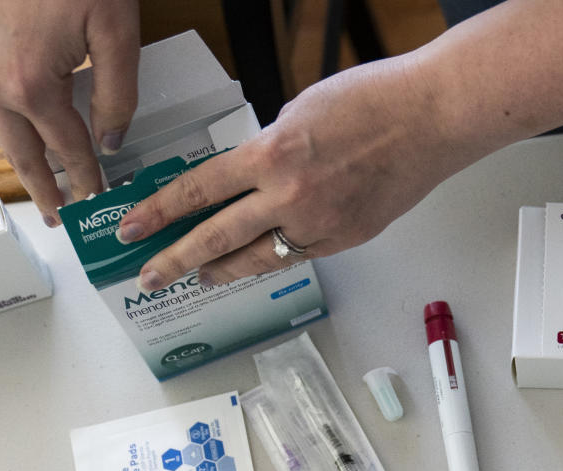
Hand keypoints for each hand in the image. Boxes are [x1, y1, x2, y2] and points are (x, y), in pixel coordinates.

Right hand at [0, 0, 139, 225]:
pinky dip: (0, 125)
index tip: (100, 201)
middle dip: (44, 190)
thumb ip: (119, 96)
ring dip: (17, 159)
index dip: (88, 180)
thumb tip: (111, 141)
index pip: (67, 150)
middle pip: (20, 152)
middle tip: (61, 219)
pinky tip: (19, 130)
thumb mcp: (119, 35)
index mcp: (31, 85)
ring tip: (42, 184)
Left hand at [118, 57, 474, 289]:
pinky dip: (272, 259)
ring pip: (256, 258)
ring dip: (221, 270)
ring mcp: (320, 224)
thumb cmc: (374, 102)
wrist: (430, 119)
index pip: (198, 191)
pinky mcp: (346, 239)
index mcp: (271, 154)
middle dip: (175, 259)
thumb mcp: (300, 110)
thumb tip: (252, 174)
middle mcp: (290, 196)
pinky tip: (256, 262)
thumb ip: (269, 147)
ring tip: (199, 277)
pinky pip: (297, 256)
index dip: (159, 212)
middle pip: (216, 237)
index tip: (133, 227)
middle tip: (148, 275)